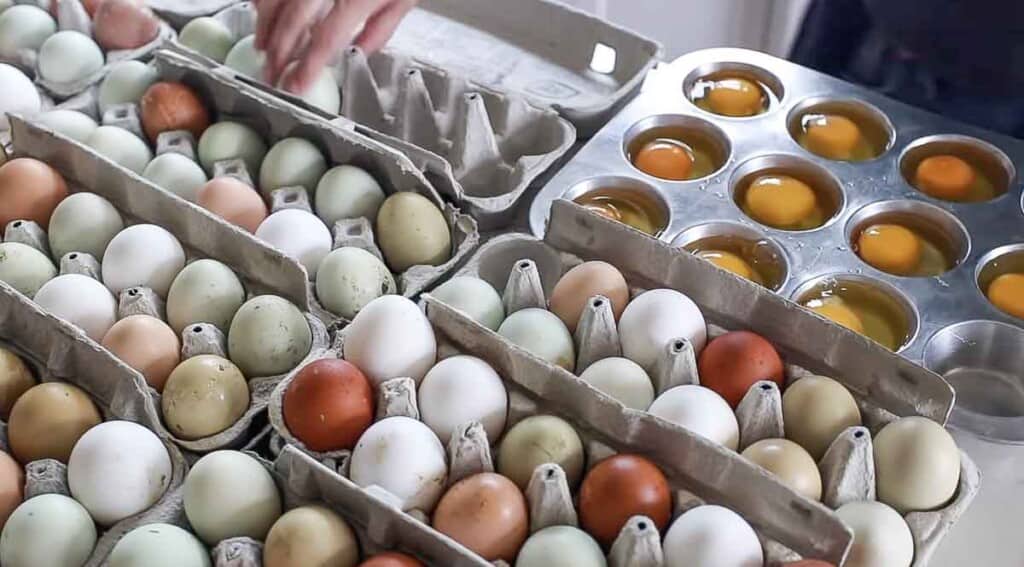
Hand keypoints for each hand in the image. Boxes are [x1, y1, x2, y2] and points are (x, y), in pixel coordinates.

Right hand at [255, 0, 416, 93]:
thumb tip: (362, 51)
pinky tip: (261, 9)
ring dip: (266, 23)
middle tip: (271, 73)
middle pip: (295, 18)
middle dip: (280, 50)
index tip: (294, 85)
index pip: (327, 37)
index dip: (307, 65)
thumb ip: (382, 26)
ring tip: (263, 47)